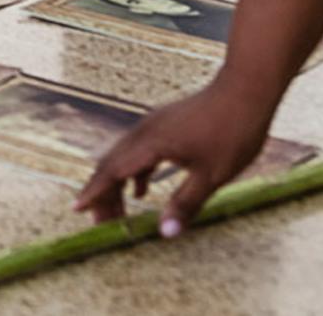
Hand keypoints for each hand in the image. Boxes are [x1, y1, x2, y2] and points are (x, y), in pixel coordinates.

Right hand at [74, 78, 278, 235]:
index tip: (77, 209)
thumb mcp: (212, 175)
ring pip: (123, 157)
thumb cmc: (233, 131)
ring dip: (117, 184)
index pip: (113, 172)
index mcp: (152, 144)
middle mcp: (145, 132)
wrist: (245, 89)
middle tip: (101, 223)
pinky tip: (141, 190)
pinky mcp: (163, 124)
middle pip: (111, 165)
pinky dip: (132, 172)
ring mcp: (153, 125)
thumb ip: (185, 204)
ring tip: (118, 212)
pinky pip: (136, 151)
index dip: (94, 192)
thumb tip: (165, 233)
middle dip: (103, 194)